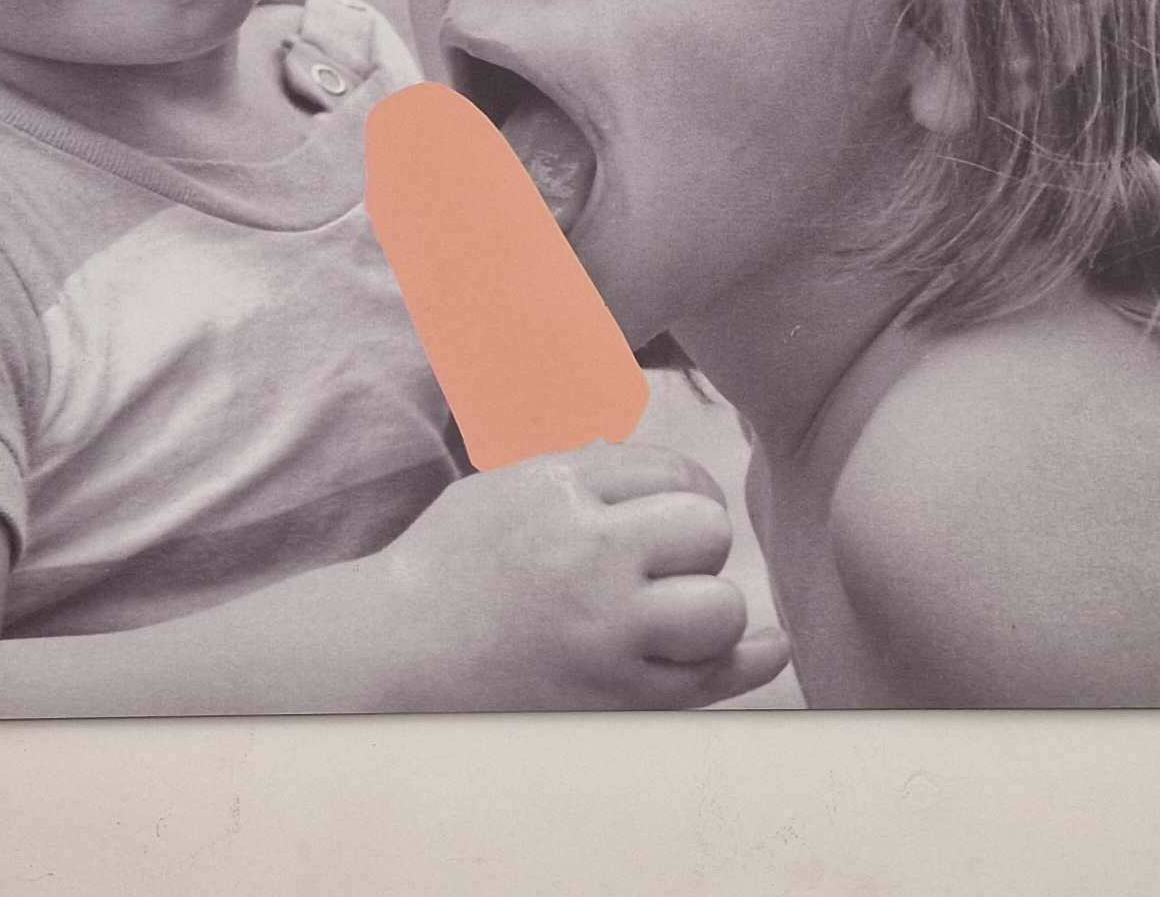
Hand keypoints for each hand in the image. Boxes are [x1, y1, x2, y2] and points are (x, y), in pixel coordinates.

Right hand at [371, 442, 788, 709]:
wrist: (394, 655)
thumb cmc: (448, 567)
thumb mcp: (504, 488)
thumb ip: (581, 470)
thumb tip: (654, 461)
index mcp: (559, 491)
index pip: (671, 472)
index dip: (679, 492)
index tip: (662, 516)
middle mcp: (588, 557)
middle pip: (706, 530)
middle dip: (694, 544)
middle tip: (659, 567)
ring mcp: (604, 633)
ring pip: (719, 607)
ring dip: (708, 607)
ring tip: (672, 614)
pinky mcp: (612, 699)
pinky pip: (710, 679)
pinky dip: (747, 660)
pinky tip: (766, 645)